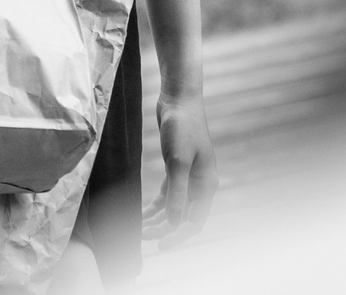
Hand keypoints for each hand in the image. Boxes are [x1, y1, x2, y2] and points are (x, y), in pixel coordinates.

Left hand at [144, 90, 217, 243]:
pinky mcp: (177, 168)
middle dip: (164, 229)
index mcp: (206, 184)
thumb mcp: (177, 161)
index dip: (178, 236)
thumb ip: (177, 193)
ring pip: (174, 207)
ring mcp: (189, 176)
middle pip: (184, 217)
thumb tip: (174, 223)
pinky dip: (156, 206)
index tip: (160, 246)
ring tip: (139, 229)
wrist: (179, 99)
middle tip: (142, 236)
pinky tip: (142, 213)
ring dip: (158, 220)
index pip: (195, 221)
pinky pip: (167, 195)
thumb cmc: (181, 127)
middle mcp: (200, 184)